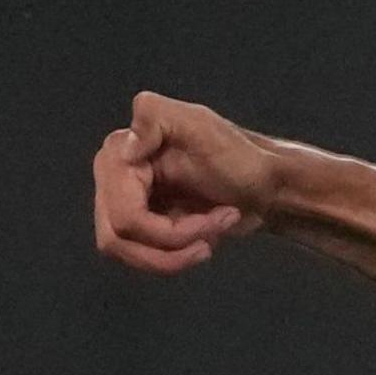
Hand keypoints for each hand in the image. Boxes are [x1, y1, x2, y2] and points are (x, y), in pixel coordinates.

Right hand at [92, 91, 271, 275]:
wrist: (263, 186)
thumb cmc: (240, 156)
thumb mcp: (202, 126)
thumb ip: (156, 117)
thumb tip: (126, 146)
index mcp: (119, 151)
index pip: (125, 216)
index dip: (170, 230)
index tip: (223, 215)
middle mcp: (112, 177)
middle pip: (120, 237)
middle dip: (178, 241)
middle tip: (222, 224)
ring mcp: (119, 203)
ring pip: (126, 252)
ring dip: (176, 254)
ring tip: (213, 237)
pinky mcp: (135, 226)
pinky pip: (139, 257)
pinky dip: (176, 257)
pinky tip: (205, 240)